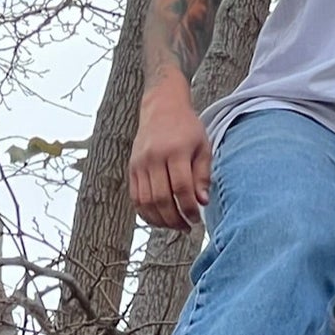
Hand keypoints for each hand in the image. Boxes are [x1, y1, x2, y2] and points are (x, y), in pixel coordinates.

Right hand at [129, 84, 211, 230]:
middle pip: (161, 198)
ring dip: (160, 220)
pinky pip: (135, 197)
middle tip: (187, 227)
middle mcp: (154, 157)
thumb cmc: (187, 128)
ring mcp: (140, 163)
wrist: (161, 107)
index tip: (197, 220)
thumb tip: (202, 202)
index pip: (181, 188)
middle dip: (175, 219)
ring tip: (175, 225)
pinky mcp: (132, 168)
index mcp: (176, 150)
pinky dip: (146, 213)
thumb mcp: (203, 147)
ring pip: (146, 201)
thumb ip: (203, 175)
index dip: (189, 208)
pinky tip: (159, 219)